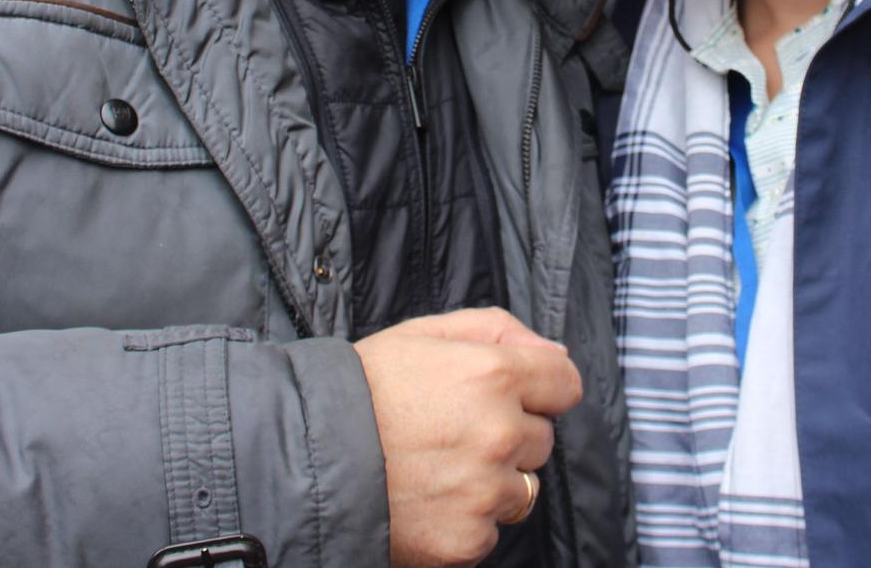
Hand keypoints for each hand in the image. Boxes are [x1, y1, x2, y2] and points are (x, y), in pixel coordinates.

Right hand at [355, 308, 582, 567]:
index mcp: (492, 375)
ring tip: (437, 468)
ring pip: (524, 488)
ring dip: (493, 481)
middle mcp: (498, 433)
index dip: (540, 388)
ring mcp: (484, 491)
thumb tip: (556, 354)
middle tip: (452, 431)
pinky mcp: (468, 539)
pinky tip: (427, 500)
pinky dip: (466, 520)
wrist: (304, 458)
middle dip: (509, 434)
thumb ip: (498, 331)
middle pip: (542, 439)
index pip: (566, 384)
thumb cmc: (363, 390)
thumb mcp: (423, 334)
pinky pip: (492, 530)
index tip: (513, 395)